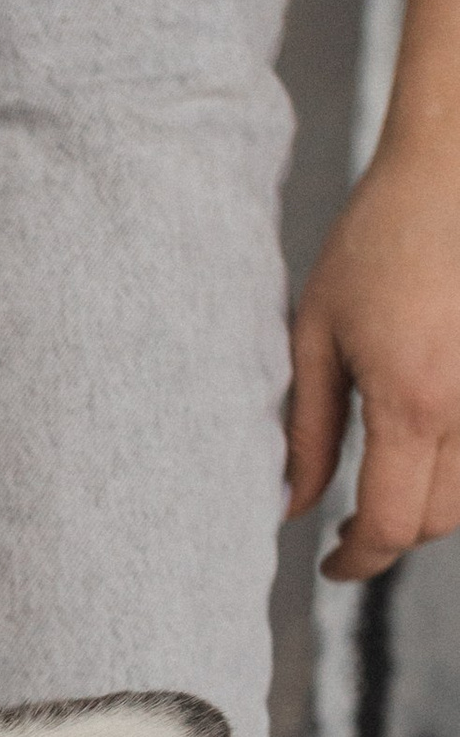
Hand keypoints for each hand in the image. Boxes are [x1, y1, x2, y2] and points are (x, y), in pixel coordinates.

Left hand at [287, 140, 459, 581]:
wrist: (454, 172)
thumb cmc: (377, 240)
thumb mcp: (317, 333)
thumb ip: (306, 428)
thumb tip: (293, 507)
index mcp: (412, 400)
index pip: (392, 524)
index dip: (357, 559)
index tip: (331, 564)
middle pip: (440, 520)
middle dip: (392, 534)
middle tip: (349, 527)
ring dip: (432, 503)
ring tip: (386, 482)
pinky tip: (425, 441)